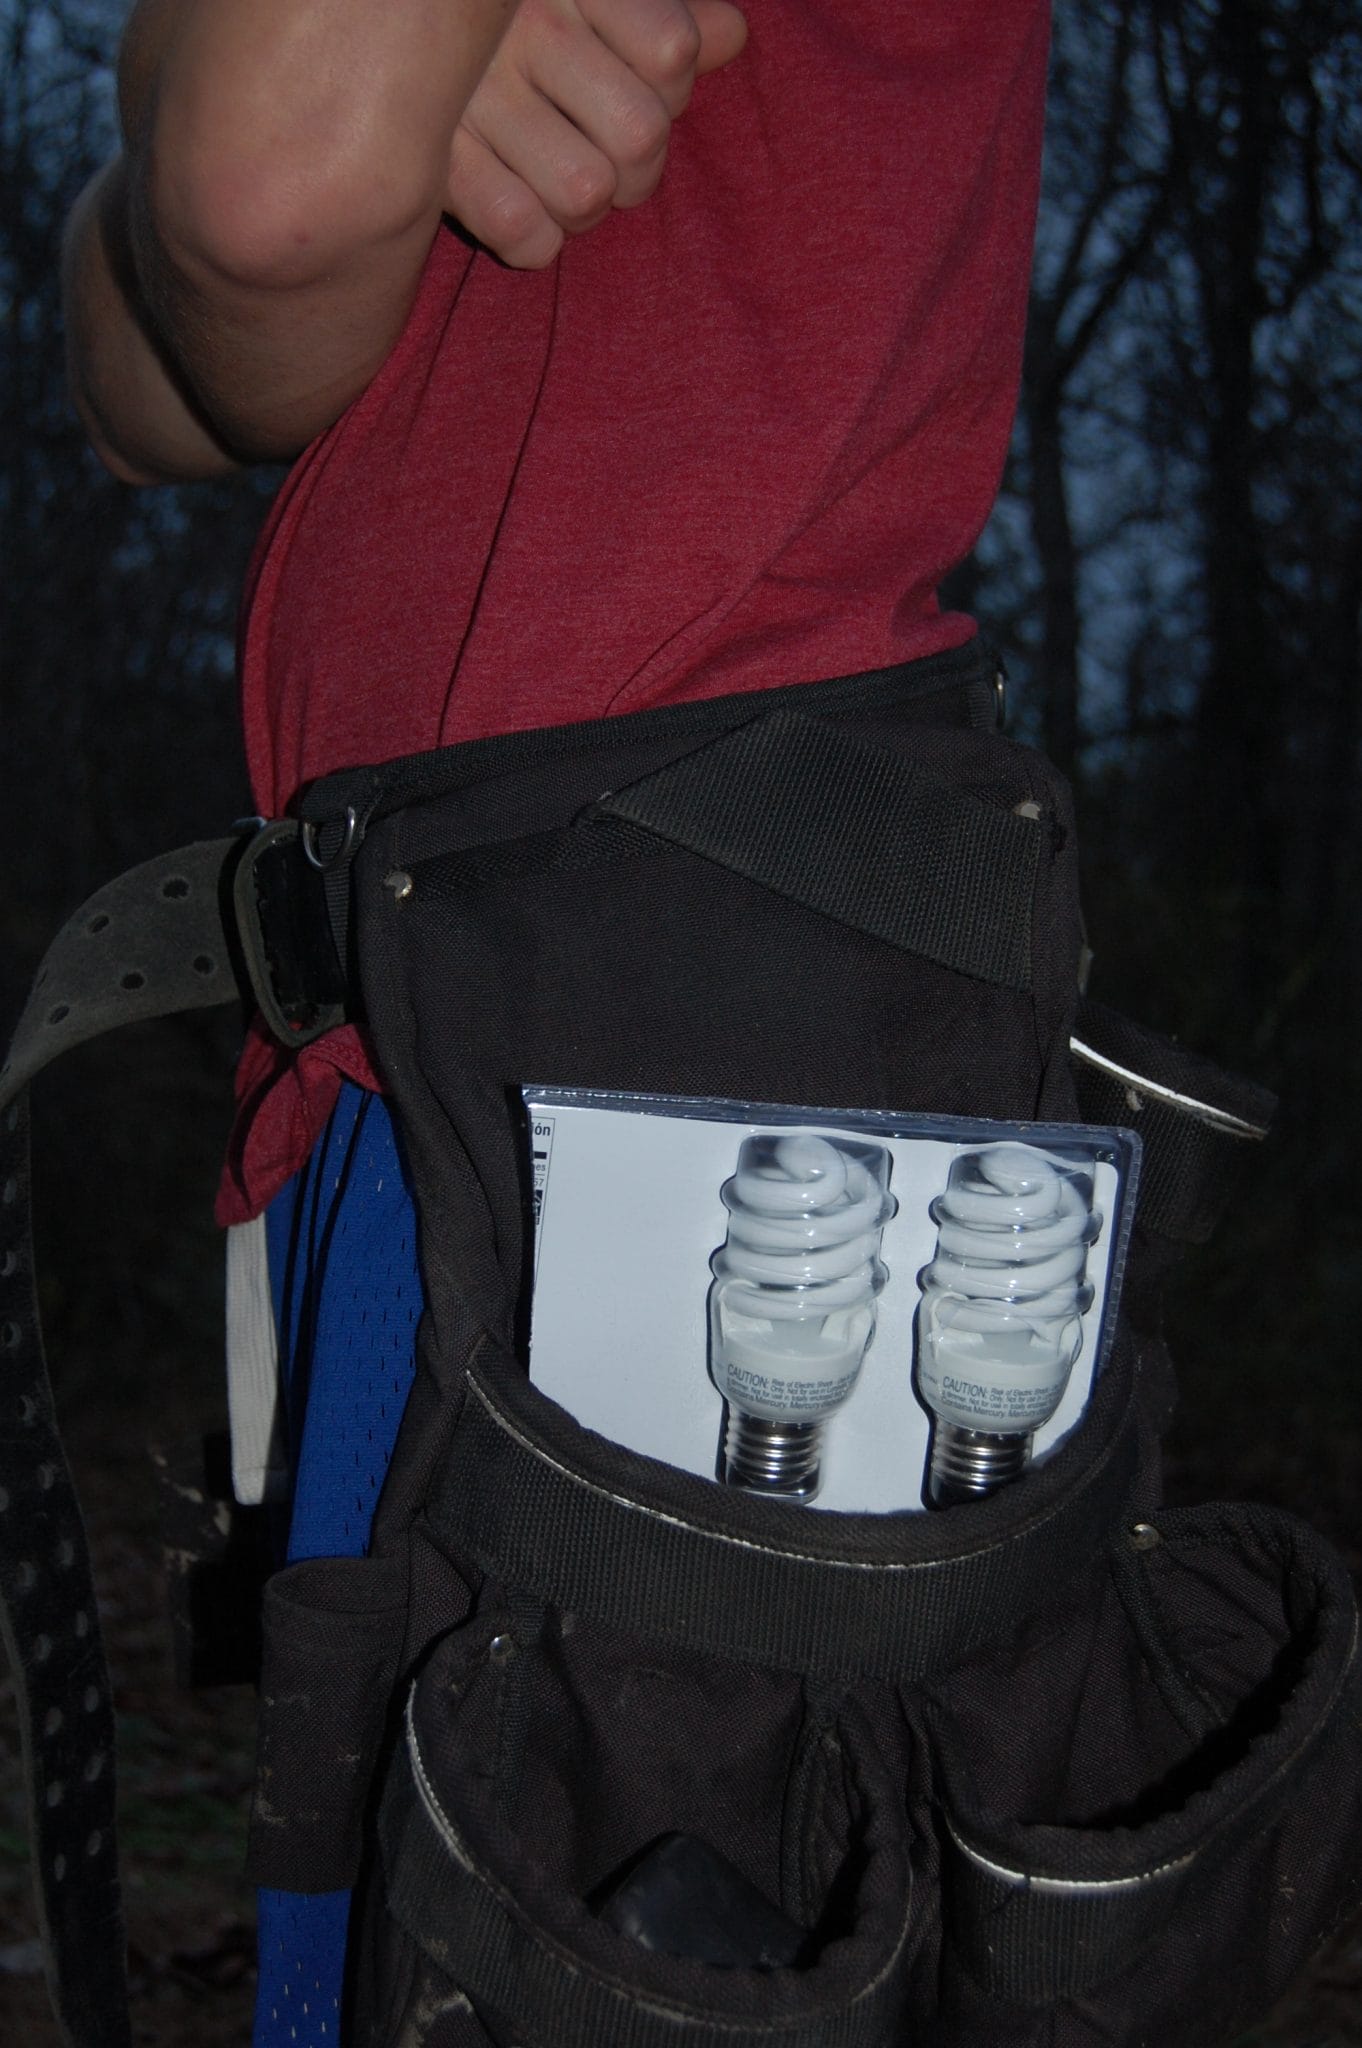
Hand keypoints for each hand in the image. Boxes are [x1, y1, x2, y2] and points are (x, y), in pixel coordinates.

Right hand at [446, 0, 746, 268]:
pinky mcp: (436, 165)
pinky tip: (522, 204)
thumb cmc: (516, 14)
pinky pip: (524, 235)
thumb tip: (731, 36)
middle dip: (639, 164)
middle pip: (643, 137)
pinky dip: (534, 239)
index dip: (673, 87)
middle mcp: (522, 28)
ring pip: (589, 194)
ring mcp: (475, 97)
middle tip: (605, 151)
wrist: (393, 32)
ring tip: (560, 178)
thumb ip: (666, 11)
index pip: (673, 54)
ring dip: (585, 206)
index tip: (640, 81)